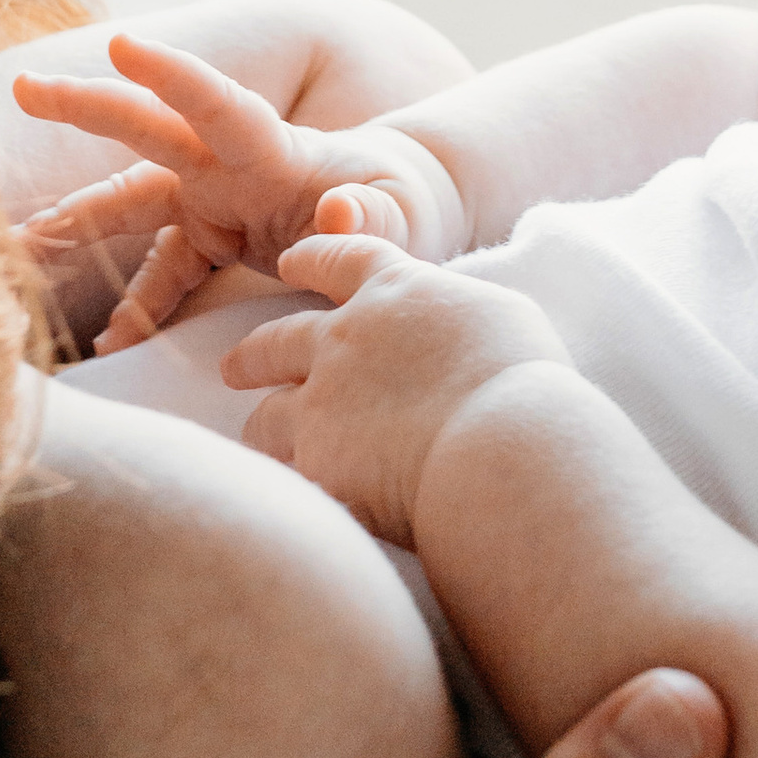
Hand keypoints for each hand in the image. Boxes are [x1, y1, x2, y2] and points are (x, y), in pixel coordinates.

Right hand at [14, 35, 466, 348]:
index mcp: (273, 149)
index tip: (124, 45)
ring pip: (134, 203)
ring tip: (19, 246)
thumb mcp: (402, 218)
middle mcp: (229, 167)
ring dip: (80, 223)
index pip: (219, 105)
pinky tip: (112, 341)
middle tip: (23, 87)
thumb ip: (371, 220)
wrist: (395, 220)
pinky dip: (137, 307)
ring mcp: (213, 201)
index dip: (172, 76)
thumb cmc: (403, 206)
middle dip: (88, 107)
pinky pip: (161, 273)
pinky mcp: (210, 239)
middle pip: (151, 131)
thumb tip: (338, 218)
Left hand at [226, 234, 574, 542]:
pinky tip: (295, 500)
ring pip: (266, 416)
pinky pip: (288, 478)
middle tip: (235, 366)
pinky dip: (292, 486)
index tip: (291, 262)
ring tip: (259, 442)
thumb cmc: (522, 379)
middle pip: (278, 339)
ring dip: (263, 428)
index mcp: (394, 290)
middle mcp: (345, 339)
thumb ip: (456, 314)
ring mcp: (321, 404)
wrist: (502, 443)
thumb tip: (451, 329)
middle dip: (253, 353)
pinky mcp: (317, 466)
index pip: (341, 257)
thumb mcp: (501, 316)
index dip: (313, 258)